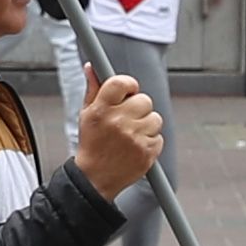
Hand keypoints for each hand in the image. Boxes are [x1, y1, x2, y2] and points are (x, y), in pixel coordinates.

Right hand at [73, 72, 163, 200]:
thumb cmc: (92, 144)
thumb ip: (93, 90)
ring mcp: (134, 137)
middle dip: (138, 107)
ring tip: (131, 135)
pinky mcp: (147, 151)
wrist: (94, 178)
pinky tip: (136, 146)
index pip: (122, 82)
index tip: (128, 91)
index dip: (129, 85)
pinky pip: (158, 136)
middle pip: (144, 100)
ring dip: (146, 125)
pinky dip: (150, 141)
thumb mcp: (86, 115)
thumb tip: (92, 68)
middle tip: (127, 118)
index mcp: (101, 110)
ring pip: (155, 118)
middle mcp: (118, 122)